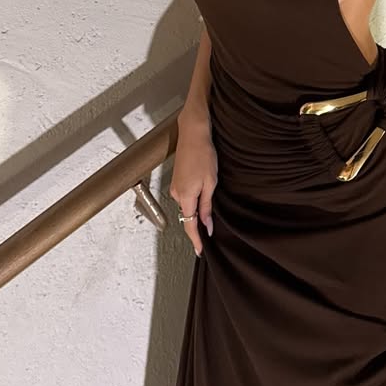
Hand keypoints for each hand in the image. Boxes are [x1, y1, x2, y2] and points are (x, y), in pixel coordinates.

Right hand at [169, 109, 217, 257]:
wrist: (193, 134)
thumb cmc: (204, 155)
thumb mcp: (210, 183)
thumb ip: (206, 207)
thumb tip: (206, 226)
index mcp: (185, 196)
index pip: (189, 224)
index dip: (196, 240)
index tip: (200, 251)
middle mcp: (176, 193)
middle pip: (187, 216)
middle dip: (196, 228)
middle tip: (208, 239)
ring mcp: (175, 186)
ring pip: (186, 206)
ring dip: (196, 212)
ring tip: (209, 218)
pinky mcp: (176, 180)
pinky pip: (185, 197)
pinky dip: (193, 202)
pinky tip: (202, 200)